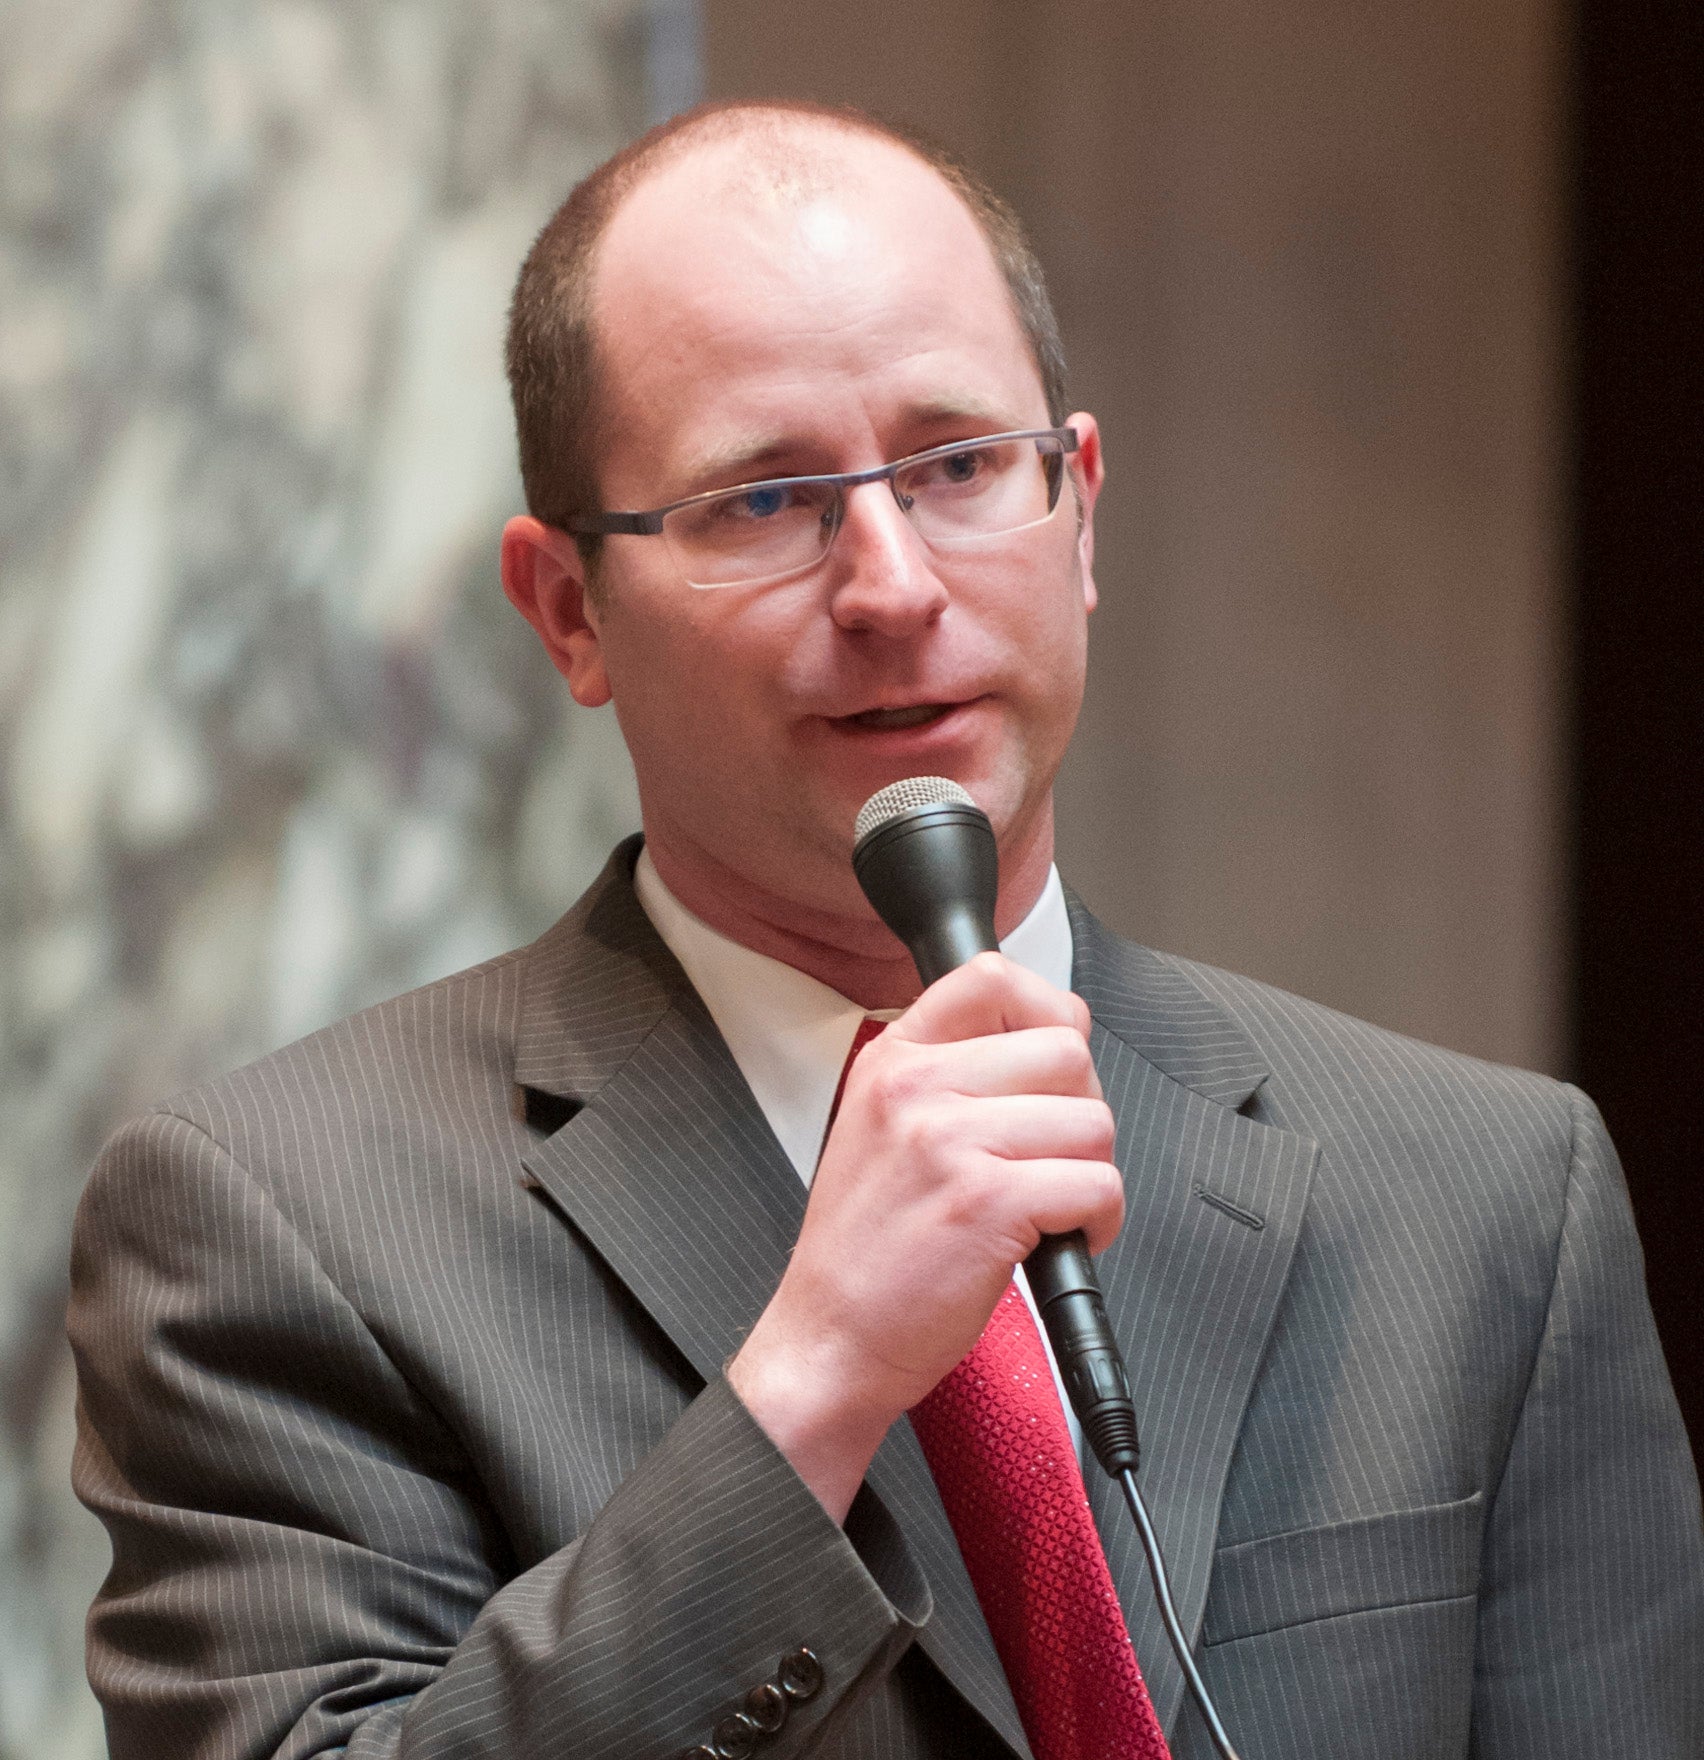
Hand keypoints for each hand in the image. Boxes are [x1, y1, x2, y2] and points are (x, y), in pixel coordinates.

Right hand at [728, 952, 1122, 1520]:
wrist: (827, 1338)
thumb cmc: (863, 1248)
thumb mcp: (877, 1128)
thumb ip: (946, 1078)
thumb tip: (1046, 1046)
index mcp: (892, 1060)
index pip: (991, 977)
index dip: (1047, 1011)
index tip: (1053, 1059)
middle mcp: (918, 1088)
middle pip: (1065, 1049)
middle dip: (1080, 1106)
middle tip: (1052, 1154)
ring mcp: (952, 1141)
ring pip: (1092, 1120)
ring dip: (1089, 1170)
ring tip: (1050, 1205)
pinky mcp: (988, 1202)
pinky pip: (1098, 1184)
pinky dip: (1099, 1220)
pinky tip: (1059, 1238)